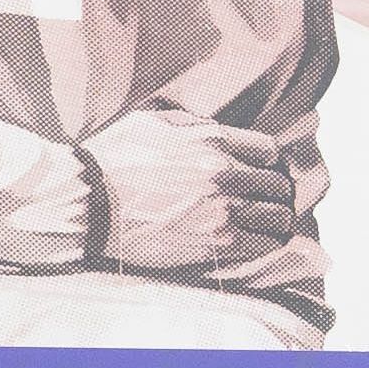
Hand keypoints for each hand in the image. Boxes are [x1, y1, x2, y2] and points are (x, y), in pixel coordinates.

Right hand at [72, 107, 315, 278]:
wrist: (88, 203)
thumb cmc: (113, 160)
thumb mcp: (153, 122)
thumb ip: (193, 125)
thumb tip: (215, 129)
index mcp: (213, 139)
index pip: (269, 151)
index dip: (264, 163)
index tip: (255, 173)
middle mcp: (226, 172)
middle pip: (279, 185)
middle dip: (272, 194)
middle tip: (260, 203)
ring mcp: (225, 210)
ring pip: (280, 217)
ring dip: (273, 221)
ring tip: (260, 226)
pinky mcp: (218, 244)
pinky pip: (266, 245)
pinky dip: (265, 245)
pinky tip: (253, 244)